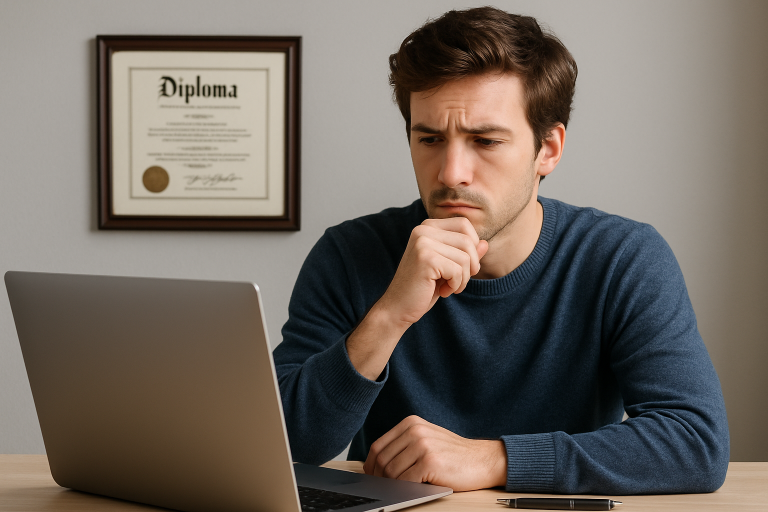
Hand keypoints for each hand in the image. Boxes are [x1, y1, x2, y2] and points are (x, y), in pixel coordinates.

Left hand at [363, 415, 506, 490]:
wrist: (483, 460)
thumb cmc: (454, 455)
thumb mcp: (426, 441)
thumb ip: (404, 448)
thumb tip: (377, 467)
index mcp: (411, 424)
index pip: (378, 447)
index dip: (371, 467)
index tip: (372, 479)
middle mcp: (415, 430)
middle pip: (382, 460)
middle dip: (379, 479)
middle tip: (383, 491)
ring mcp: (422, 445)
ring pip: (391, 472)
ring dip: (392, 487)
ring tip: (398, 493)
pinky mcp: (430, 461)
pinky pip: (405, 481)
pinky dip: (403, 491)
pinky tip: (410, 493)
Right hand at [378, 217, 488, 326]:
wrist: (398, 307)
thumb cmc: (423, 287)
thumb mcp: (448, 268)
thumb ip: (465, 254)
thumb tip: (485, 243)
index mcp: (428, 226)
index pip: (465, 224)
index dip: (471, 247)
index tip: (460, 267)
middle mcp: (423, 230)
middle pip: (468, 241)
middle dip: (470, 266)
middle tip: (455, 281)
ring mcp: (423, 242)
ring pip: (465, 258)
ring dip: (463, 279)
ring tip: (447, 287)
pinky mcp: (426, 258)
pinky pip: (458, 271)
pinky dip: (455, 285)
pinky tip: (442, 291)